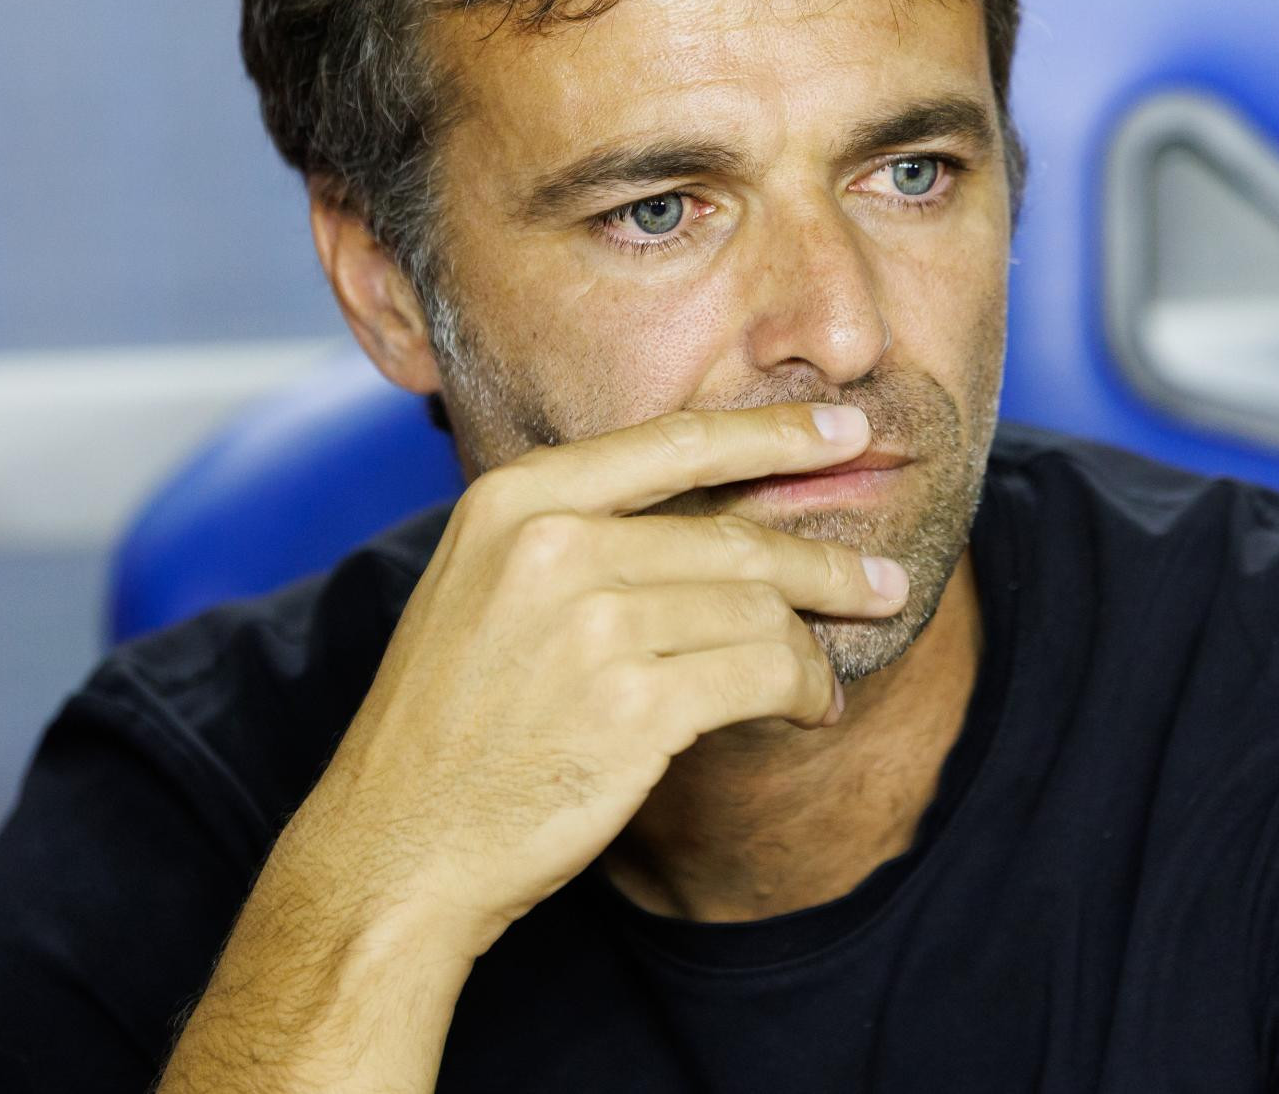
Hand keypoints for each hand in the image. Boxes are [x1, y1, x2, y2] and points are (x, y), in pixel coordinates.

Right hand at [293, 402, 908, 958]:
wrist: (395, 847)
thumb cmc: (456, 721)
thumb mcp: (492, 587)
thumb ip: (589, 537)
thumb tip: (734, 512)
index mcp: (517, 498)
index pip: (678, 443)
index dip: (776, 434)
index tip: (847, 430)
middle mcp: (553, 544)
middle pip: (736, 536)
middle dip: (826, 562)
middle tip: (883, 584)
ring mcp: (592, 623)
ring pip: (759, 609)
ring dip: (813, 647)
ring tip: (830, 674)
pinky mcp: (633, 705)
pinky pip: (764, 674)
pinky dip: (805, 692)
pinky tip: (811, 710)